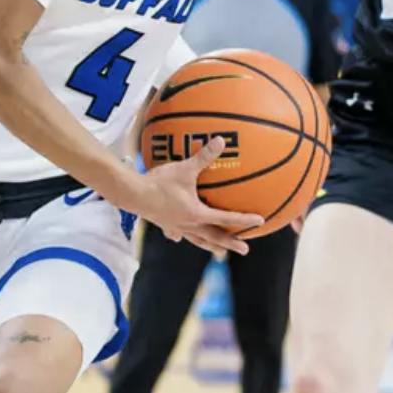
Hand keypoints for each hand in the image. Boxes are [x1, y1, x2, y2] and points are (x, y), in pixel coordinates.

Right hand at [131, 136, 262, 256]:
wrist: (132, 195)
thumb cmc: (159, 183)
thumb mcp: (184, 168)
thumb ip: (204, 156)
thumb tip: (221, 141)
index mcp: (197, 214)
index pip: (226, 219)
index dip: (244, 220)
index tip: (260, 221)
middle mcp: (189, 225)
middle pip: (214, 237)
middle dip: (230, 243)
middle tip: (245, 250)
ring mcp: (176, 227)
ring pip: (197, 240)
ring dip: (210, 245)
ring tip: (218, 252)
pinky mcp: (164, 224)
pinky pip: (176, 233)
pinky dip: (181, 236)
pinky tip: (178, 236)